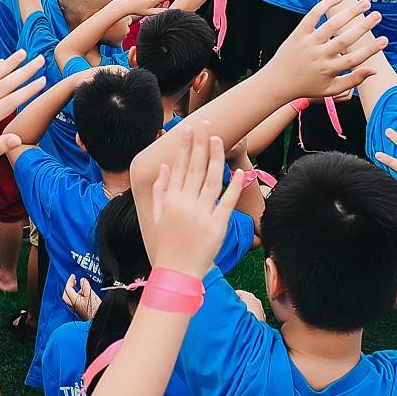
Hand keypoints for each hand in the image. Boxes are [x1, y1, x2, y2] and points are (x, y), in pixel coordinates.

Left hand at [61, 275, 100, 320]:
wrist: (99, 318)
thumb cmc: (95, 309)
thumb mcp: (91, 294)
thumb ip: (85, 286)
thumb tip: (82, 280)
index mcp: (74, 301)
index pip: (68, 289)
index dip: (70, 281)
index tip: (73, 276)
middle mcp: (73, 306)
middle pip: (66, 295)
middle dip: (69, 287)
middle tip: (74, 281)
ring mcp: (76, 309)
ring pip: (71, 299)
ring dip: (75, 292)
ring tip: (82, 288)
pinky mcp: (80, 311)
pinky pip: (76, 302)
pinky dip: (78, 296)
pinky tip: (84, 295)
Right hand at [136, 121, 241, 277]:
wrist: (176, 272)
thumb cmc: (166, 244)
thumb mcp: (158, 215)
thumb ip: (161, 190)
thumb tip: (164, 168)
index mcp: (171, 200)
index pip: (178, 167)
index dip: (184, 147)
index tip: (189, 130)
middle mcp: (185, 204)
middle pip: (194, 168)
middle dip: (200, 144)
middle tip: (204, 123)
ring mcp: (202, 214)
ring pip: (210, 179)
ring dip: (215, 157)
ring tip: (219, 138)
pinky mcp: (217, 225)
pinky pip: (227, 202)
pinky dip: (233, 186)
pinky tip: (238, 171)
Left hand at [266, 0, 385, 97]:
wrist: (277, 82)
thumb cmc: (307, 87)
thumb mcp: (331, 89)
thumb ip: (353, 81)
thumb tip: (374, 70)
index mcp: (329, 69)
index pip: (354, 59)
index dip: (370, 50)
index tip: (385, 40)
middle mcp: (319, 55)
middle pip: (345, 40)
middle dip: (363, 27)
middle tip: (378, 16)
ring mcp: (308, 43)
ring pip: (331, 25)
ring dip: (349, 13)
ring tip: (365, 3)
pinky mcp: (298, 34)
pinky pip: (312, 16)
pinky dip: (325, 5)